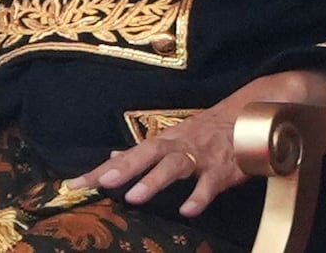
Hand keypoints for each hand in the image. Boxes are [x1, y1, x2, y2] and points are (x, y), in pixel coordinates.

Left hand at [67, 69, 325, 217]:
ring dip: (154, 180)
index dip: (99, 169)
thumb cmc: (209, 130)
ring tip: (133, 197)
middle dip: (123, 169)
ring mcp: (200, 156)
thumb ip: (142, 150)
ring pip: (174, 166)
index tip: (73, 184)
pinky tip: (187, 210)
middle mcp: (178, 145)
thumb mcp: (174, 138)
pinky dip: (199, 196)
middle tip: (99, 183)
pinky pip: (210, 184)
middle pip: (146, 154)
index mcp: (163, 141)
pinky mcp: (223, 169)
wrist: (253, 115)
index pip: (127, 156)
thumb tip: (112, 153)